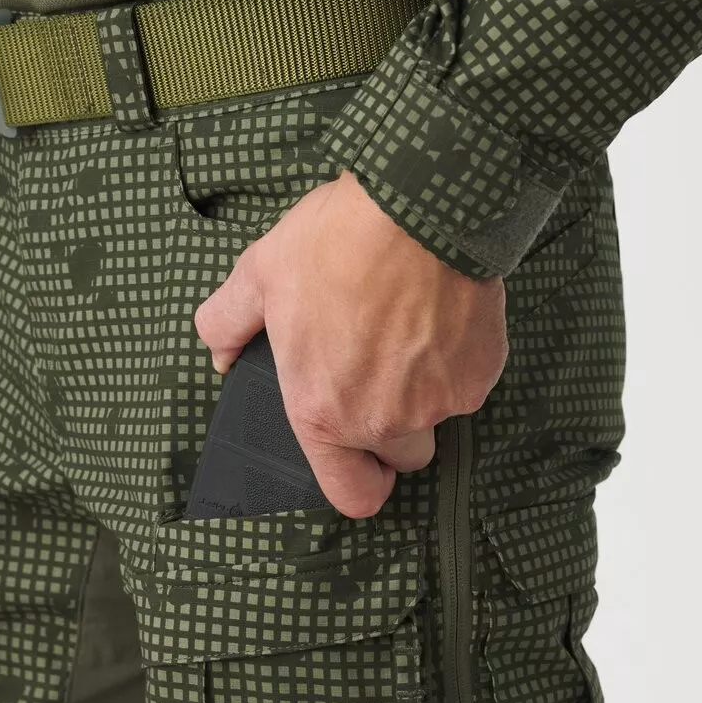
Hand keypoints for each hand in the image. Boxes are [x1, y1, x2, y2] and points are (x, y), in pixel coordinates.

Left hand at [194, 170, 507, 517]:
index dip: (357, 483)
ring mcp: (440, 399)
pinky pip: (468, 382)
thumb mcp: (259, 274)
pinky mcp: (482, 371)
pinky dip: (457, 359)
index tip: (359, 462)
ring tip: (406, 328)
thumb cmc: (336, 242)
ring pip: (437, 416)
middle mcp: (385, 419)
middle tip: (379, 371)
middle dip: (395, 429)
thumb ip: (226, 323)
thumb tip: (219, 353)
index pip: (351, 495)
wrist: (417, 207)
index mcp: (323, 411)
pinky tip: (437, 312)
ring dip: (425, 390)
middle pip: (402, 457)